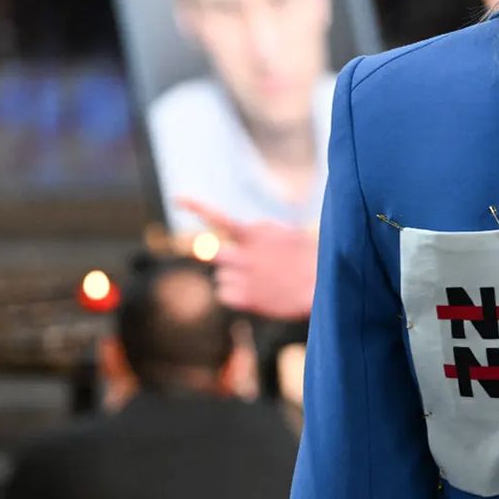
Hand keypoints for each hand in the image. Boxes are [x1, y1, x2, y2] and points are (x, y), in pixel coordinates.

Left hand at [175, 197, 317, 320]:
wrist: (322, 287)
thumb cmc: (307, 257)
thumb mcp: (285, 233)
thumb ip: (259, 231)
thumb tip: (240, 233)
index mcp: (254, 234)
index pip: (219, 217)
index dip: (196, 207)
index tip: (177, 199)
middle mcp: (243, 255)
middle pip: (213, 253)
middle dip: (222, 257)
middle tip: (241, 262)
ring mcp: (242, 278)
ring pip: (220, 276)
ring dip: (234, 277)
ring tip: (261, 280)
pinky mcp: (243, 299)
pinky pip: (223, 294)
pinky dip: (236, 294)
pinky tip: (258, 292)